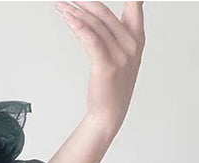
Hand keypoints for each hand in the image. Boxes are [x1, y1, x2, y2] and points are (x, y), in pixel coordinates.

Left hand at [53, 1, 144, 133]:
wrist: (109, 114)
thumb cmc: (113, 84)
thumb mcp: (124, 54)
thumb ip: (124, 30)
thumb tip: (128, 8)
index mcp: (138, 38)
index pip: (134, 4)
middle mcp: (132, 44)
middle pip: (105, 13)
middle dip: (85, 1)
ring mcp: (120, 55)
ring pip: (95, 25)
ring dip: (74, 13)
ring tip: (60, 5)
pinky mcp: (106, 66)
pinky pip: (91, 41)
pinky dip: (78, 27)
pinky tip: (68, 18)